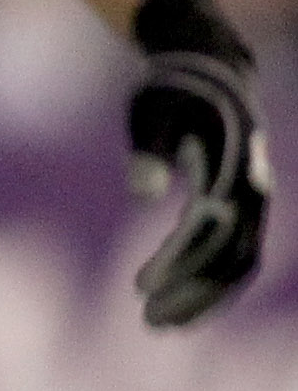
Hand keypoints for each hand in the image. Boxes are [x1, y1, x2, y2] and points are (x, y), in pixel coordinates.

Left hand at [129, 48, 271, 327]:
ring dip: (204, 295)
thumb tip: (142, 196)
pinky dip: (209, 278)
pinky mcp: (243, 205)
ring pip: (238, 263)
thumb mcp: (151, 113)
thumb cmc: (172, 91)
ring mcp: (252, 201)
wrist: (207, 68)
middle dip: (194, 294)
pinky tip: (176, 295)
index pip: (208, 232)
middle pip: (231, 259)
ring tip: (160, 321)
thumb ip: (148, 152)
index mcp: (232, 170)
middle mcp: (251, 191)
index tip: (139, 289)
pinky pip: (233, 252)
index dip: (176, 264)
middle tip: (150, 322)